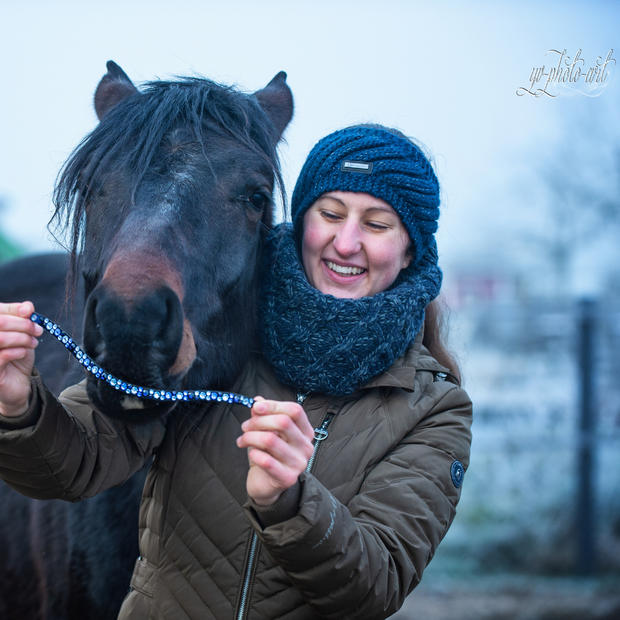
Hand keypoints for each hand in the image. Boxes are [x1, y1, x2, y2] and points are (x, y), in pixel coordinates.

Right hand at [0, 301, 40, 416]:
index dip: (13, 309)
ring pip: (0, 338)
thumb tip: (28, 306)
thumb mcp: (23, 336)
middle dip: (22, 324)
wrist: (18, 383)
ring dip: (22, 338)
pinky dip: (18, 351)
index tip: (29, 311)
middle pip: (0, 322)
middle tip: (37, 330)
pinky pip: (3, 355)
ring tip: (33, 342)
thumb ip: (23, 320)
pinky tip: (24, 352)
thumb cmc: (18, 357)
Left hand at [237, 397, 314, 506]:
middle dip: (258, 421)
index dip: (274, 405)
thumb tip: (258, 401)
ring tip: (243, 440)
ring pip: (270, 439)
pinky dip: (253, 453)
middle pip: (283, 422)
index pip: (295, 410)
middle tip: (246, 426)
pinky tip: (250, 453)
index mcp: (305, 432)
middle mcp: (306, 447)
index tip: (256, 407)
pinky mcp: (287, 478)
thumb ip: (264, 415)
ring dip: (250, 437)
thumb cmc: (268, 455)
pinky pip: (265, 460)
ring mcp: (298, 463)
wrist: (266, 484)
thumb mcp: (267, 432)